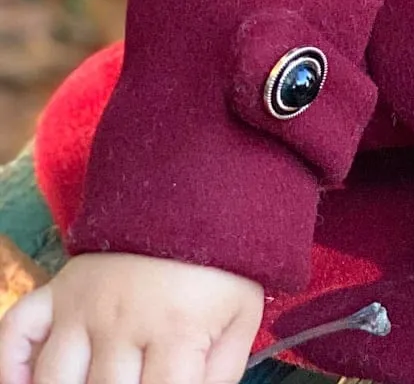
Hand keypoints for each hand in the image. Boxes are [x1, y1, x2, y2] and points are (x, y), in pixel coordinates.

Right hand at [0, 250, 264, 383]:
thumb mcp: (238, 318)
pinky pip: (16, 332)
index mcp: (175, 328)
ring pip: (54, 379)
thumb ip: (219, 375)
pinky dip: (10, 366)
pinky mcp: (56, 292)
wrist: (192, 199)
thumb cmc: (217, 270)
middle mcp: (122, 320)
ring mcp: (83, 306)